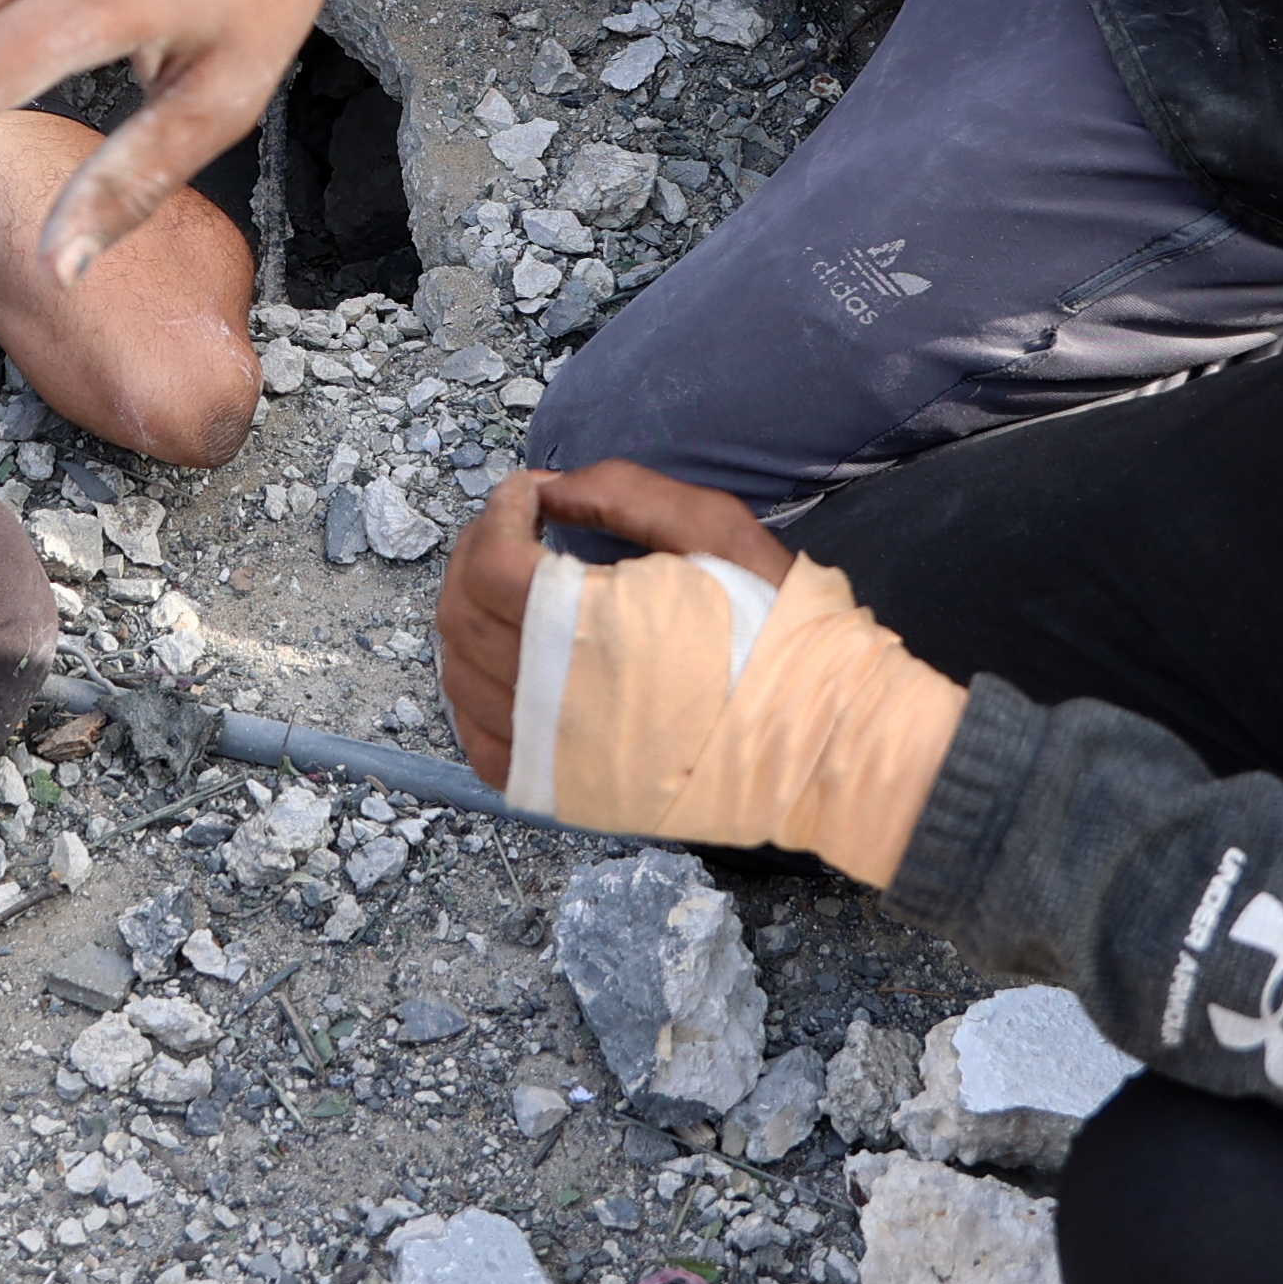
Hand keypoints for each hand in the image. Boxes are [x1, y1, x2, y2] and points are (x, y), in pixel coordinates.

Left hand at [439, 461, 789, 784]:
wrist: (822, 736)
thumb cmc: (778, 632)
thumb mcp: (712, 528)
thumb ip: (621, 492)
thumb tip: (548, 491)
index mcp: (596, 633)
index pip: (494, 565)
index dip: (500, 514)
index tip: (527, 495)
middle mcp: (562, 702)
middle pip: (462, 617)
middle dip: (477, 555)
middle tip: (513, 528)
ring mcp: (559, 757)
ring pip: (460, 678)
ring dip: (469, 618)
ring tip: (510, 585)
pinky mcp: (567, 793)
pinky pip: (481, 743)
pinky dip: (476, 694)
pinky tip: (509, 660)